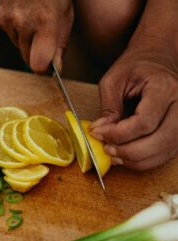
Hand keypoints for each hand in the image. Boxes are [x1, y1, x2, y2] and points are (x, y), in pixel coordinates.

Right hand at [0, 0, 73, 72]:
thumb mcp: (65, 16)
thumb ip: (60, 45)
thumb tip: (55, 68)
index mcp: (45, 23)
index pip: (37, 65)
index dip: (42, 67)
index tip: (45, 64)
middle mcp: (22, 21)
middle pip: (26, 57)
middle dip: (34, 50)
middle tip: (42, 31)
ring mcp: (5, 17)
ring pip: (16, 43)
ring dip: (23, 36)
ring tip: (31, 14)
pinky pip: (5, 30)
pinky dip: (11, 25)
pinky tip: (19, 8)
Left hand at [90, 45, 177, 169]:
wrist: (157, 58)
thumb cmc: (135, 66)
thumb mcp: (114, 80)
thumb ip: (108, 106)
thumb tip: (100, 131)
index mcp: (165, 88)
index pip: (144, 122)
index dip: (118, 134)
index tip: (97, 133)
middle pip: (159, 141)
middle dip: (128, 151)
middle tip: (106, 149)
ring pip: (163, 152)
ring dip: (135, 159)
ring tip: (113, 154)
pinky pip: (165, 154)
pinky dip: (144, 160)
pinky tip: (126, 156)